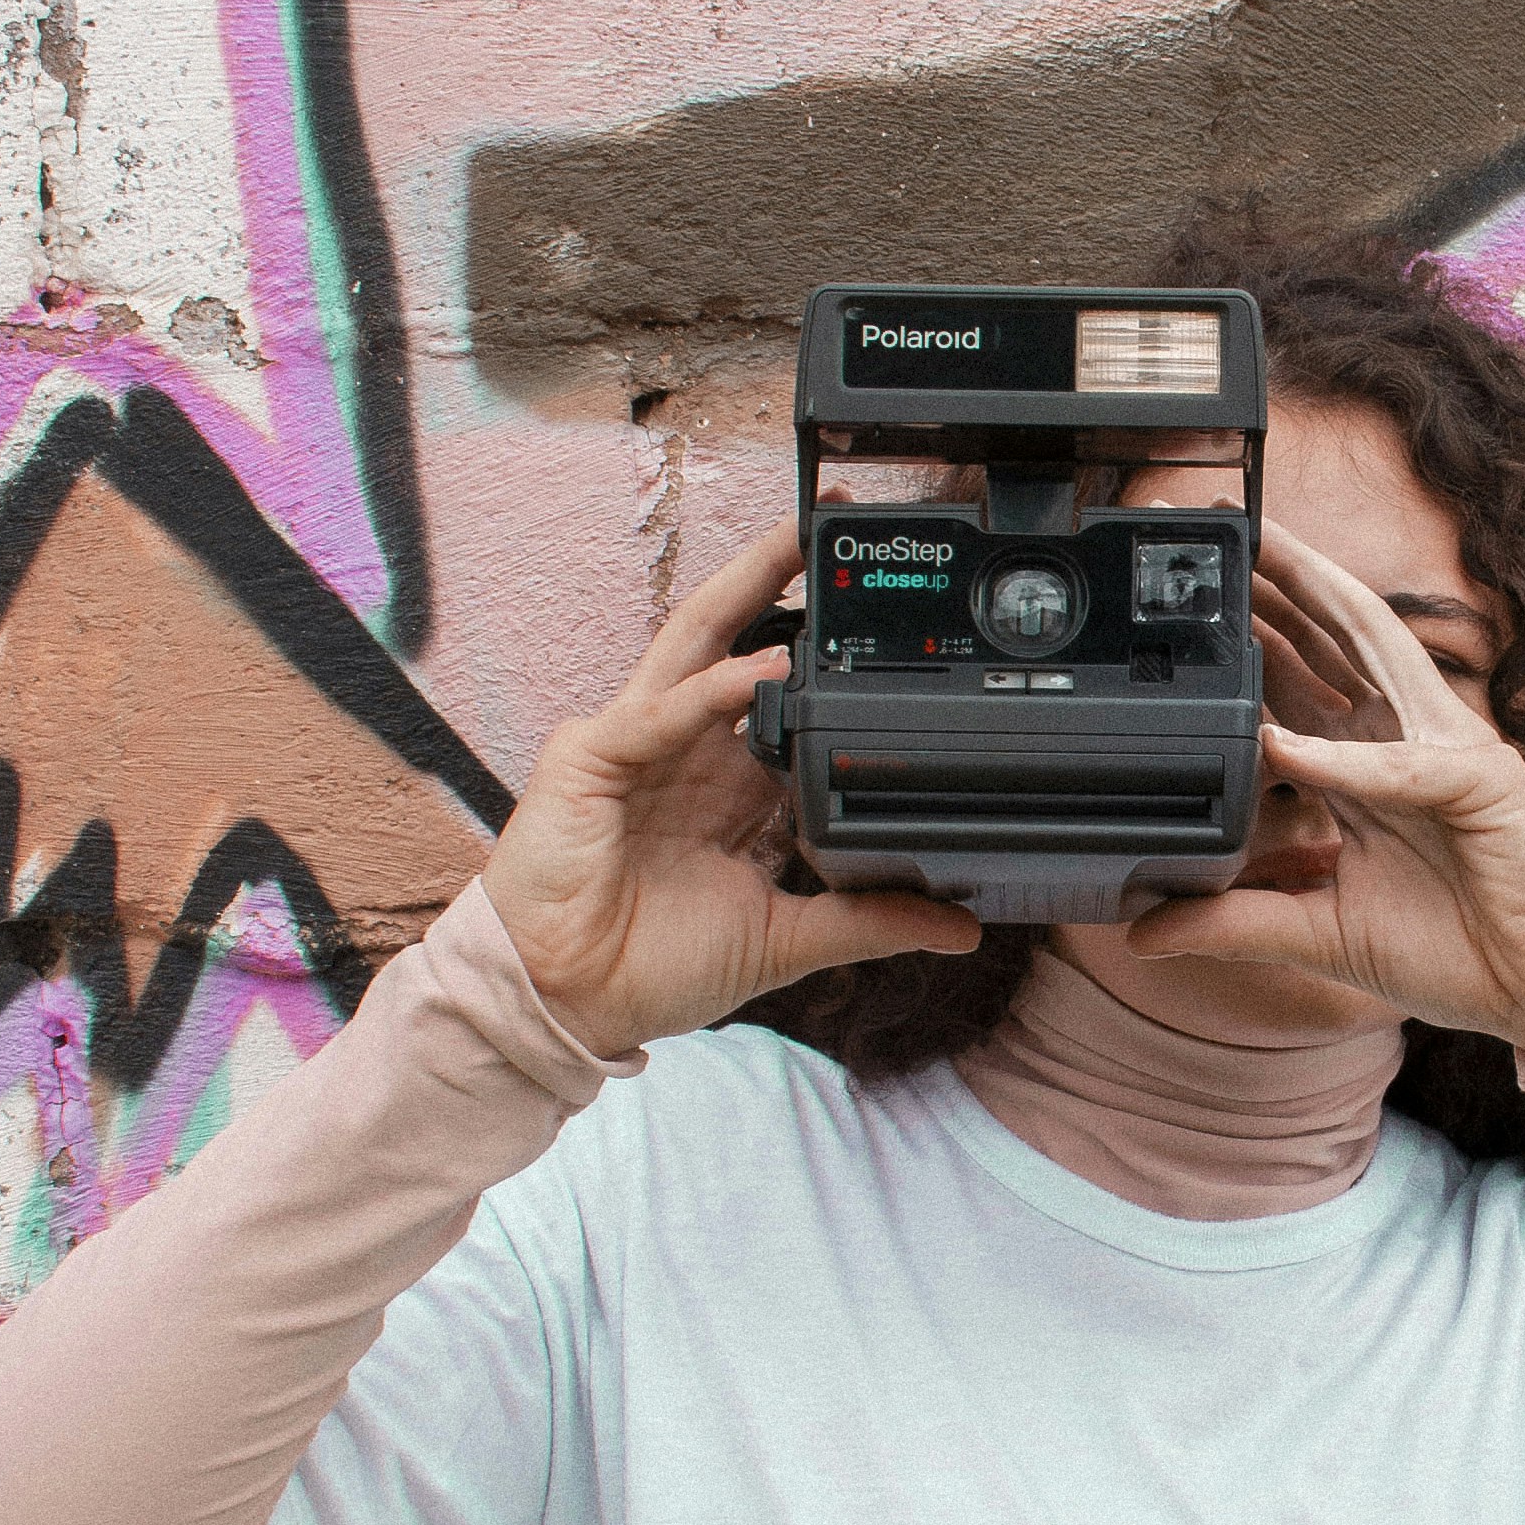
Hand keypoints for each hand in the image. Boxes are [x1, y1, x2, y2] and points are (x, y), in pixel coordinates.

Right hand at [482, 520, 977, 1056]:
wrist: (566, 1004)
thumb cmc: (651, 964)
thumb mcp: (783, 938)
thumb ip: (867, 920)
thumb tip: (958, 927)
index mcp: (726, 781)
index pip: (784, 695)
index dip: (828, 653)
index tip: (893, 615)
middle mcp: (686, 747)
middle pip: (739, 638)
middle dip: (784, 577)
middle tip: (843, 521)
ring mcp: (637, 743)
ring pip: (695, 645)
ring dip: (746, 590)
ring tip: (800, 541)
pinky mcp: (593, 758)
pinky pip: (660, 711)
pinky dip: (713, 689)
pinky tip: (761, 668)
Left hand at [1127, 522, 1524, 1078]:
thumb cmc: (1458, 947)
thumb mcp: (1320, 934)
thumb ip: (1234, 924)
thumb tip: (1142, 931)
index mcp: (1365, 761)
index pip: (1295, 676)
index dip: (1246, 630)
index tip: (1184, 597)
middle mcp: (1403, 736)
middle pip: (1330, 636)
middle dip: (1274, 579)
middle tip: (1212, 529)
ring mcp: (1445, 750)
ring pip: (1375, 654)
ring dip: (1317, 602)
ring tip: (1260, 554)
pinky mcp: (1480, 786)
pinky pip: (1401, 768)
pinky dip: (1345, 759)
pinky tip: (1286, 744)